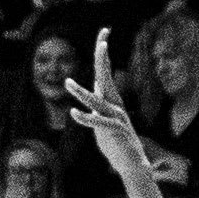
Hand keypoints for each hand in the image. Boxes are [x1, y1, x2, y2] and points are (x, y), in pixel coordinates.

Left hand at [65, 33, 150, 178]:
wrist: (131, 164)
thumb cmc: (115, 141)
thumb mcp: (105, 116)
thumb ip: (101, 99)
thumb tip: (97, 82)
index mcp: (112, 99)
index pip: (105, 72)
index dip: (103, 54)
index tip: (104, 33)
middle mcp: (115, 105)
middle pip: (106, 78)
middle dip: (103, 60)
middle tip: (102, 42)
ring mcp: (116, 118)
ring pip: (96, 102)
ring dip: (80, 93)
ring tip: (67, 83)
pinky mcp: (114, 132)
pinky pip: (98, 122)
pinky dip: (85, 118)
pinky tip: (73, 113)